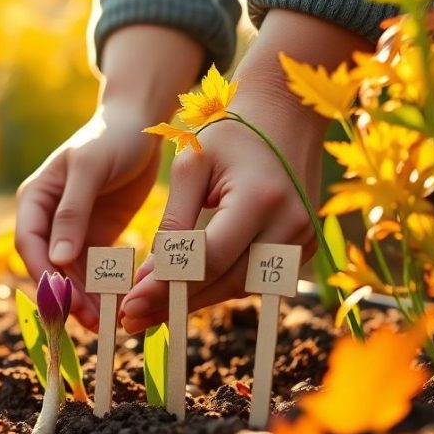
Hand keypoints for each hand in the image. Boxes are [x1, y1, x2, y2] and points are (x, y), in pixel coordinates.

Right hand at [15, 107, 162, 327]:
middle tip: (90, 321)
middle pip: (51, 266)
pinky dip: (105, 289)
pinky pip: (97, 270)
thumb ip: (72, 212)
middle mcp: (48, 219)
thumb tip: (56, 259)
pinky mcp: (98, 238)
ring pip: (74, 274)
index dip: (42, 273)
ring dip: (88, 298)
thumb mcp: (90, 169)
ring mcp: (73, 231)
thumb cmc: (110, 137)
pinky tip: (121, 305)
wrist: (141, 124)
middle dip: (68, 294)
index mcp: (35, 200)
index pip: (29, 243)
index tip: (63, 299)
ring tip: (108, 321)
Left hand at [119, 10, 370, 333]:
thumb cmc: (229, 134)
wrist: (286, 116)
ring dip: (194, 301)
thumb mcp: (190, 166)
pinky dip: (217, 287)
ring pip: (240, 287)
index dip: (168, 285)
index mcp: (262, 198)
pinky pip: (253, 278)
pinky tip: (182, 294)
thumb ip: (173, 221)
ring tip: (148, 312)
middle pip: (225, 281)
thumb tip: (149, 278)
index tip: (129, 303)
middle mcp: (291, 224)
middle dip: (175, 302)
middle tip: (130, 318)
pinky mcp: (303, 247)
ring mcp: (304, 239)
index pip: (210, 257)